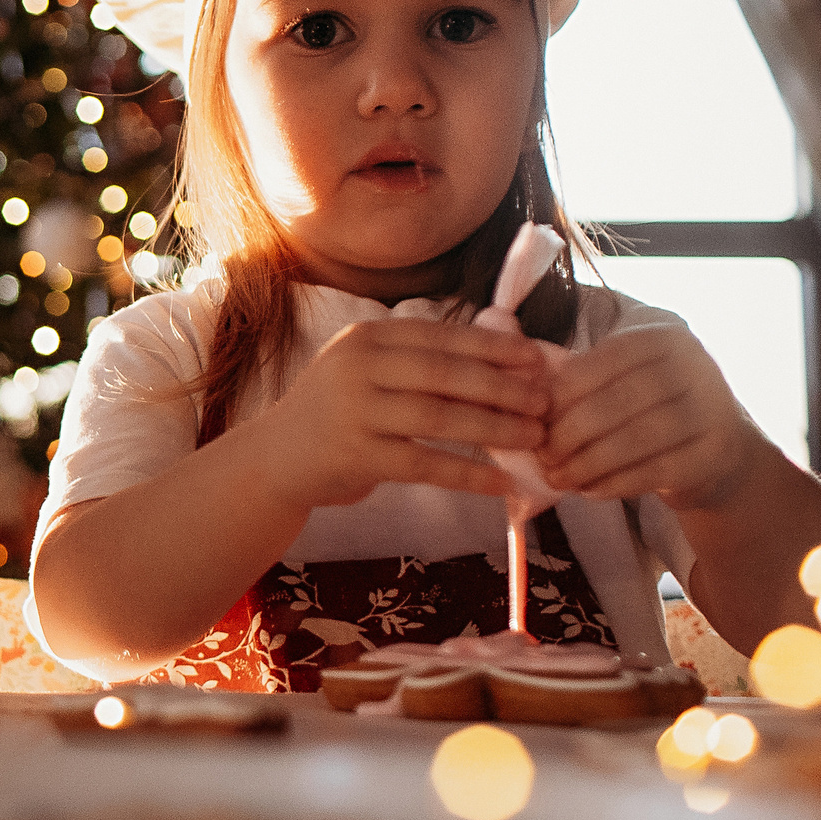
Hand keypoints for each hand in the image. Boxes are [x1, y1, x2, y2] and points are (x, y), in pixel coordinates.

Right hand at [252, 318, 549, 511]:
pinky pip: (426, 465)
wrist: (276, 459)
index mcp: (366, 338)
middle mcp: (358, 367)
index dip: (493, 347)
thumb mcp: (367, 371)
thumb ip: (419, 361)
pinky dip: (469, 474)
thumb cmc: (337, 413)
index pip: (442, 336)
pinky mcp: (357, 456)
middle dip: (503, 387)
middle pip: (446, 373)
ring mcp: (355, 412)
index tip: (536, 359)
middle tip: (544, 402)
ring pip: (440, 417)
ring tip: (534, 437)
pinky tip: (502, 483)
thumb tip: (503, 356)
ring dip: (495, 428)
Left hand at [538, 322, 768, 509]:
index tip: (536, 417)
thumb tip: (525, 393)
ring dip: (589, 462)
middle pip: (622, 399)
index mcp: (665, 333)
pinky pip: (658, 470)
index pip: (608, 358)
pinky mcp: (719, 452)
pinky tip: (589, 490)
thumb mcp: (620, 378)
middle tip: (543, 455)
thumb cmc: (647, 408)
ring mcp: (715, 408)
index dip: (567, 390)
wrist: (714, 448)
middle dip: (573, 431)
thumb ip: (581, 377)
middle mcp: (697, 364)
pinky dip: (616, 483)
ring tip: (559, 477)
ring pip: (639, 437)